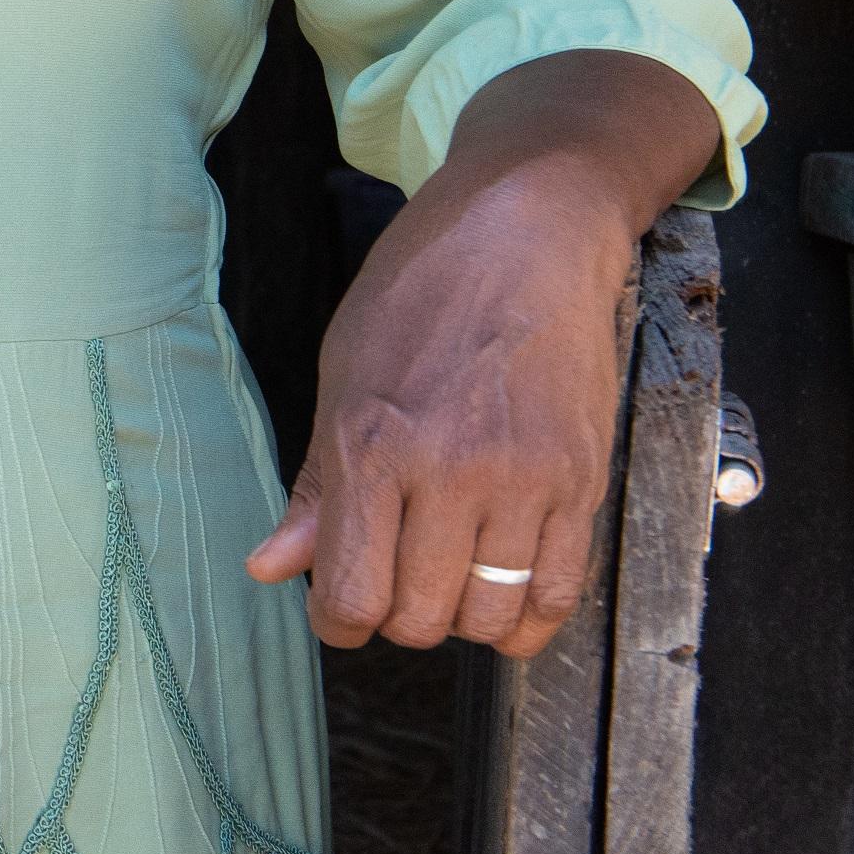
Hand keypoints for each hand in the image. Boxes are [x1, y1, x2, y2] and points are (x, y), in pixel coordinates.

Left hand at [244, 50, 716, 657]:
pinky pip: (559, 593)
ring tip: (446, 580)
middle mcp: (451, 473)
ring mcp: (526, 481)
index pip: (352, 592)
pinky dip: (526, 615)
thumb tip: (270, 568)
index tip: (338, 608)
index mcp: (374, 445)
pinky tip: (502, 594)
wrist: (526, 234)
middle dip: (397, 618)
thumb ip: (316, 486)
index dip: (338, 619)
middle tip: (391, 582)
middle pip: (421, 617)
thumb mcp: (341, 376)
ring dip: (462, 618)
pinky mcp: (583, 481)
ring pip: (490, 616)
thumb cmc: (418, 294)